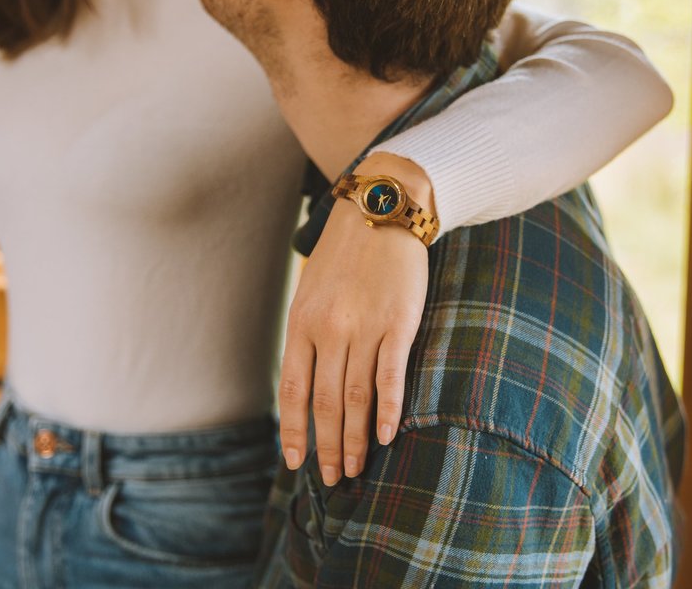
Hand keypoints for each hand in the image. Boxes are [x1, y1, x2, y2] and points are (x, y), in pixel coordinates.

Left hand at [278, 154, 433, 485]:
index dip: (294, 430)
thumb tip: (304, 383)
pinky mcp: (398, 322)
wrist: (381, 212)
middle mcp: (329, 329)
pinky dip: (388, 410)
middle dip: (327, 445)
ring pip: (356, 397)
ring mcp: (365, 326)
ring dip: (355, 439)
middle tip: (333, 478)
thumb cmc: (344, 255)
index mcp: (302, 322)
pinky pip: (391, 376)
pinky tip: (388, 437)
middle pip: (326, 402)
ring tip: (356, 468)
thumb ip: (307, 334)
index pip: (293, 390)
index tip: (296, 462)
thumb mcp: (310, 289)